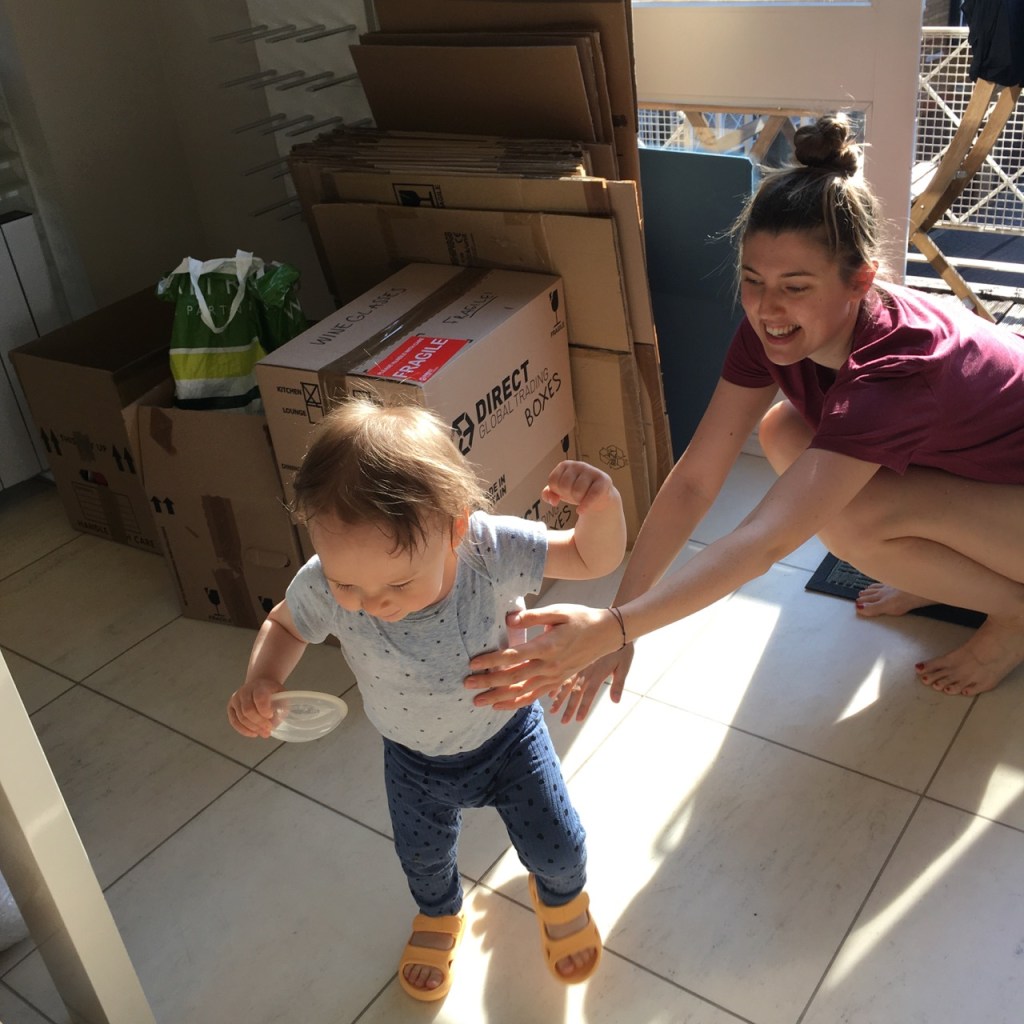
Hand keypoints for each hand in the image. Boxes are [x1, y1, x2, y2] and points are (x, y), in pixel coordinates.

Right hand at [227, 677, 283, 737]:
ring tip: (264, 733)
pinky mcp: (230, 706)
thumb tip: (275, 723)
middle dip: (259, 723)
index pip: (259, 698)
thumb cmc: (272, 692)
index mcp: (259, 686)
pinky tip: (253, 733)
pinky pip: (234, 721)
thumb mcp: (282, 694)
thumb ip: (281, 707)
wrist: (260, 684)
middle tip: (268, 730)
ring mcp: (236, 698)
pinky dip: (243, 730)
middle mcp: (245, 691)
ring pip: (241, 718)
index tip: (270, 716)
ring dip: (253, 728)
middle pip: (248, 710)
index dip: (264, 710)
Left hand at [465, 603, 621, 706]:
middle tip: (468, 684)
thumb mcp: (558, 611)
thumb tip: (508, 620)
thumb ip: (532, 616)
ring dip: (498, 697)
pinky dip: (516, 703)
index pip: (514, 656)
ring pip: (522, 692)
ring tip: (478, 701)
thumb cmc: (580, 618)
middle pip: (514, 678)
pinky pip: (534, 696)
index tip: (473, 663)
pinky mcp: (557, 681)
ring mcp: (554, 677)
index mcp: (548, 646)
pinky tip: (500, 706)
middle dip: (489, 683)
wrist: (606, 634)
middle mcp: (550, 666)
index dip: (492, 660)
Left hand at [542, 461, 616, 513]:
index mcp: (565, 465)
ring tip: (583, 498)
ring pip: (577, 491)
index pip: (553, 481)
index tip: (564, 493)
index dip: (557, 491)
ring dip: (578, 500)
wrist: (599, 498)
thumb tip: (553, 500)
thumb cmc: (577, 492)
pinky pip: (592, 495)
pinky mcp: (603, 480)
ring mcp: (592, 471)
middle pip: (564, 485)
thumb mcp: (560, 492)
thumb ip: (548, 494)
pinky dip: (585, 506)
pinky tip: (581, 510)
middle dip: (568, 495)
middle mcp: (578, 465)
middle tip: (575, 496)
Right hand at [549, 645, 633, 723]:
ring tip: (553, 710)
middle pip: (575, 693)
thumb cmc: (623, 648)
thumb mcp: (624, 666)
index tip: (577, 720)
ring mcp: (579, 664)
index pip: (589, 695)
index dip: (583, 708)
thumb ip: (618, 684)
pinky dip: (555, 681)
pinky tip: (549, 690)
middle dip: (569, 708)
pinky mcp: (576, 656)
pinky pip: (562, 670)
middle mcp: (586, 671)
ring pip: (566, 684)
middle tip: (563, 721)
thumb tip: (615, 702)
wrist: (616, 626)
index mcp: (598, 675)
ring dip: (560, 698)